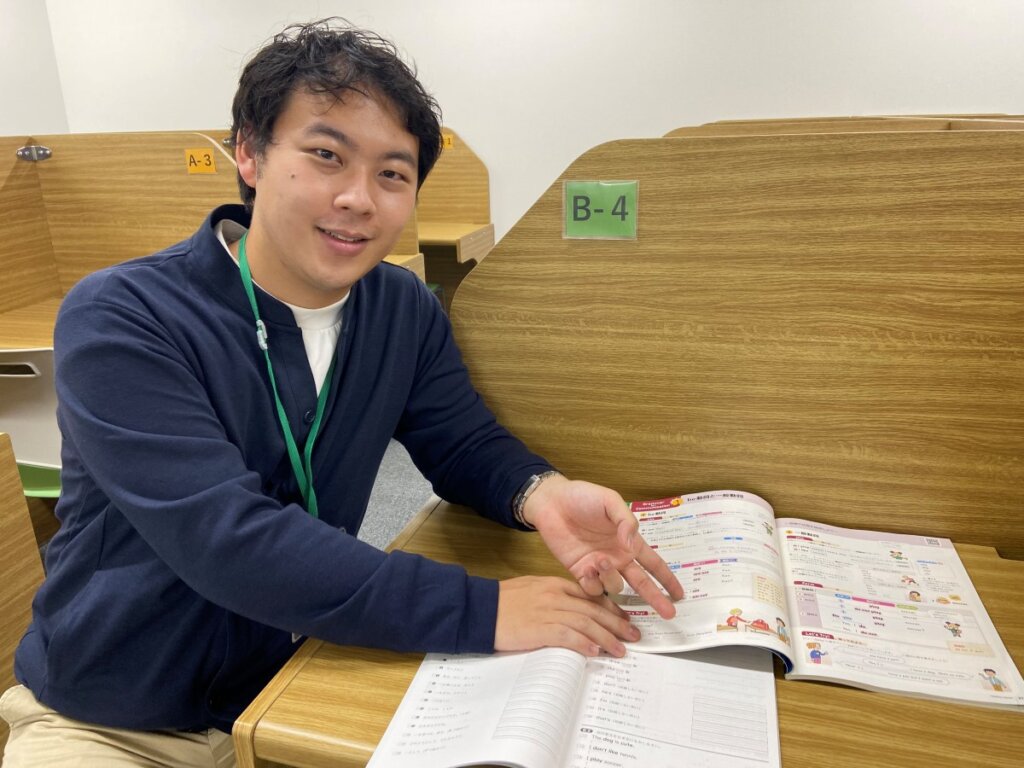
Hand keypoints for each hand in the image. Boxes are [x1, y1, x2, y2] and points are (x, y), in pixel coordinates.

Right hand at [494, 576, 640, 656]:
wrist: (479, 608)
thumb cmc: (501, 602)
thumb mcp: (531, 590)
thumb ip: (552, 597)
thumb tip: (572, 612)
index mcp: (553, 584)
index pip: (589, 596)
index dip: (610, 608)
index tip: (623, 618)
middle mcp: (555, 595)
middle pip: (594, 609)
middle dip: (617, 624)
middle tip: (633, 635)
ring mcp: (548, 611)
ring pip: (586, 623)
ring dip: (607, 637)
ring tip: (621, 650)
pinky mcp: (539, 628)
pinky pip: (568, 635)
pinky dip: (583, 643)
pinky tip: (595, 651)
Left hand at [522, 475, 684, 618]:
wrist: (551, 502)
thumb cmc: (582, 497)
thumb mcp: (610, 501)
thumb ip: (626, 522)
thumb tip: (632, 547)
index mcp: (628, 541)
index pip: (653, 563)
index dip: (667, 578)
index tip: (680, 595)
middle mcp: (617, 557)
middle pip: (641, 583)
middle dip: (655, 597)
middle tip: (669, 614)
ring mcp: (599, 566)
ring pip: (615, 586)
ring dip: (611, 578)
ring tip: (601, 559)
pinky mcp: (579, 572)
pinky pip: (592, 589)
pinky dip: (592, 583)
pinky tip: (587, 568)